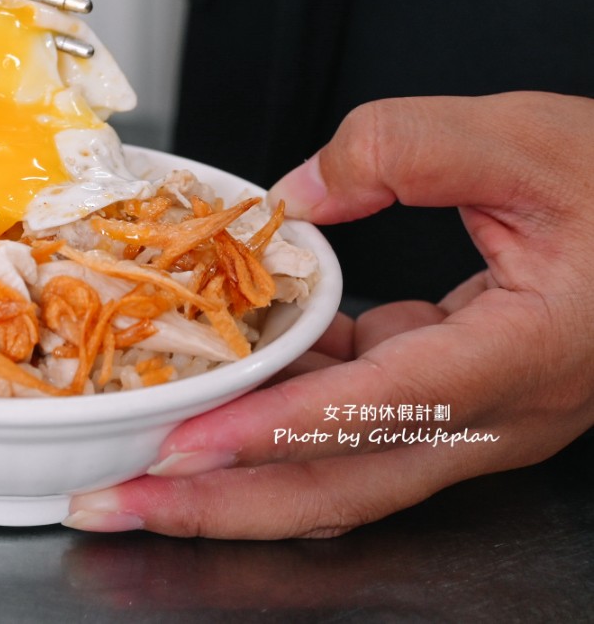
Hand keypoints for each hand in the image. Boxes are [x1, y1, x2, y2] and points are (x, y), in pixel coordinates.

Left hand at [65, 91, 593, 537]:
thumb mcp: (522, 137)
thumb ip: (399, 147)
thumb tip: (290, 200)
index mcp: (524, 353)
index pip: (379, 409)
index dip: (274, 430)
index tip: (186, 444)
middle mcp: (497, 413)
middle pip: (343, 487)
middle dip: (221, 505)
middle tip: (117, 503)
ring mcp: (475, 419)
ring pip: (342, 474)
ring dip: (238, 478)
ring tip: (144, 475)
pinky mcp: (451, 402)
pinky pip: (354, 429)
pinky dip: (283, 420)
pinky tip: (228, 390)